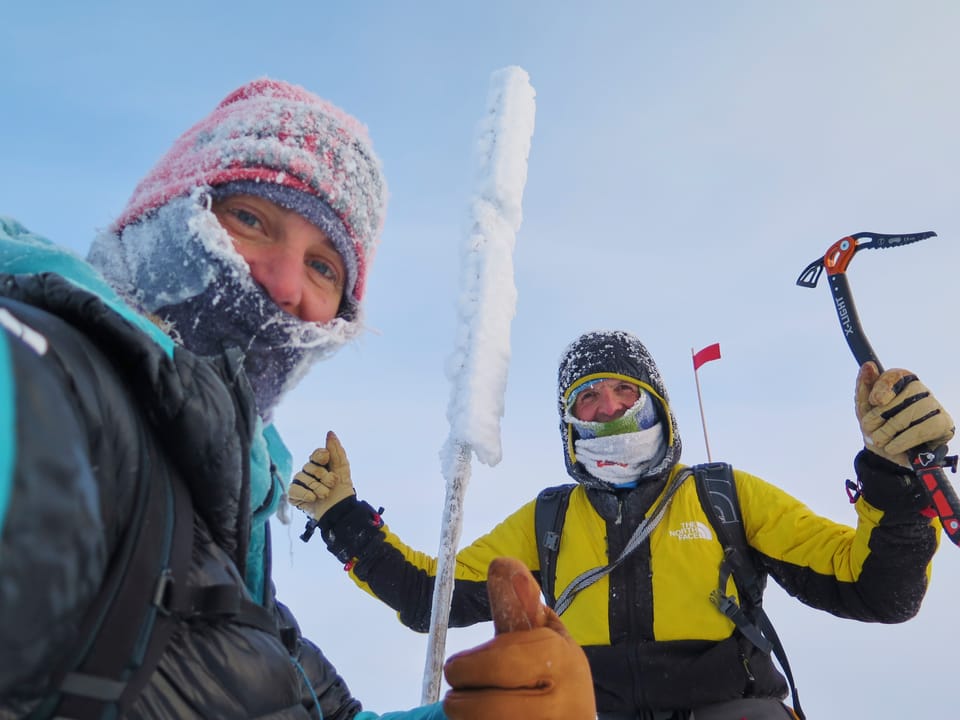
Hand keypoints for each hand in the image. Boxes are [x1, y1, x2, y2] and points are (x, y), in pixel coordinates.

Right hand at [287, 431, 354, 519]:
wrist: (340, 512)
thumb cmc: (342, 491)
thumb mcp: (343, 469)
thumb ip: (336, 450)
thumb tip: (330, 433)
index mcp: (320, 465)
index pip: (316, 454)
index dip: (320, 456)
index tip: (326, 459)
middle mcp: (309, 473)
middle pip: (310, 466)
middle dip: (323, 475)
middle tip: (331, 484)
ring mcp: (301, 484)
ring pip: (301, 477)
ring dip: (316, 486)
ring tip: (325, 494)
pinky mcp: (295, 496)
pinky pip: (294, 488)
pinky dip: (305, 493)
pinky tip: (313, 498)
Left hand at [442, 557, 595, 719]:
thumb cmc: (554, 676)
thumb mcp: (544, 638)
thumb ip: (519, 605)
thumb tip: (502, 563)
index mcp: (565, 663)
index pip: (502, 663)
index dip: (470, 666)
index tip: (455, 668)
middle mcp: (565, 705)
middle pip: (490, 707)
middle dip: (462, 701)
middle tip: (456, 693)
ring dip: (468, 717)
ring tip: (468, 708)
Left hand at [856, 362, 954, 466]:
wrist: (886, 457)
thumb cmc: (877, 428)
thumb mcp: (864, 409)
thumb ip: (864, 387)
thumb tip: (868, 366)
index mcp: (902, 382)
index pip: (896, 375)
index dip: (883, 387)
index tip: (875, 401)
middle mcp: (921, 391)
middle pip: (901, 397)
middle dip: (880, 417)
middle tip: (871, 429)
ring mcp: (934, 406)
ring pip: (910, 414)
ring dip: (888, 431)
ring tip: (881, 440)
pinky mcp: (943, 424)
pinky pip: (921, 429)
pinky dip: (902, 440)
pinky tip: (893, 447)